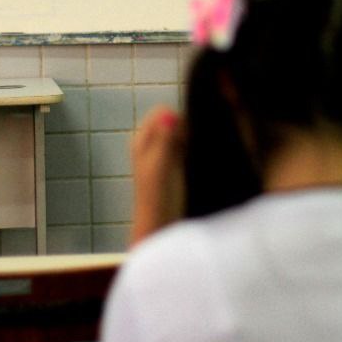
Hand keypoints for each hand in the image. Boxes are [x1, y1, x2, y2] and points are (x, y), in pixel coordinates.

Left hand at [130, 107, 186, 246]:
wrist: (162, 228)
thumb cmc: (158, 199)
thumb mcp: (160, 166)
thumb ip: (165, 139)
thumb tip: (170, 113)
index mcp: (142, 139)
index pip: (164, 112)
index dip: (179, 119)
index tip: (189, 135)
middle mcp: (152, 143)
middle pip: (174, 121)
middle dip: (187, 128)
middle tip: (193, 148)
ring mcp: (165, 154)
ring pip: (183, 134)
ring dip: (193, 140)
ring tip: (195, 158)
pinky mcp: (177, 166)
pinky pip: (188, 147)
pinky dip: (194, 150)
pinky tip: (198, 164)